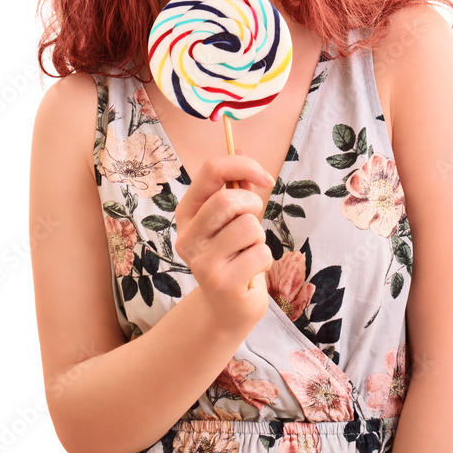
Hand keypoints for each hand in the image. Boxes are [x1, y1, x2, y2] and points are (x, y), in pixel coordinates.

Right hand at [173, 153, 273, 329]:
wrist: (228, 307)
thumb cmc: (234, 254)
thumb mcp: (233, 217)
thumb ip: (236, 185)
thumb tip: (240, 145)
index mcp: (187, 212)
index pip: (211, 170)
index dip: (243, 165)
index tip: (264, 177)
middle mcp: (187, 235)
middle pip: (228, 199)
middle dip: (253, 206)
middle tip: (254, 221)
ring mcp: (200, 260)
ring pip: (248, 227)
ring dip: (260, 237)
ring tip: (248, 252)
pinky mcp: (220, 282)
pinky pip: (259, 254)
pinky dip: (265, 261)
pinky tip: (250, 272)